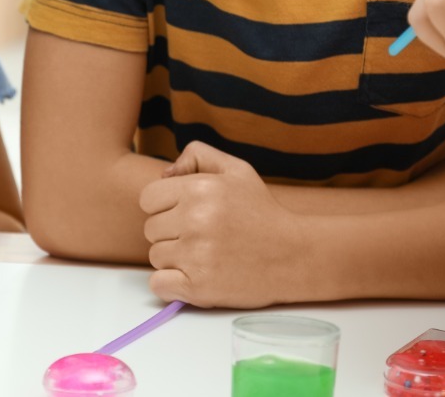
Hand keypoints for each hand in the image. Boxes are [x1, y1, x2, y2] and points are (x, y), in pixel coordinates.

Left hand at [139, 141, 308, 308]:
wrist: (297, 256)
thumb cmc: (263, 213)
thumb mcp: (237, 171)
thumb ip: (198, 156)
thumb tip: (164, 173)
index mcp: (199, 189)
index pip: (148, 198)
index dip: (164, 206)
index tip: (185, 214)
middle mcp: (195, 220)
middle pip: (150, 229)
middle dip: (170, 233)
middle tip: (203, 237)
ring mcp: (196, 255)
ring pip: (155, 256)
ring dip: (174, 259)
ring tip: (206, 255)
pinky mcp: (199, 286)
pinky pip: (158, 284)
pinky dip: (171, 284)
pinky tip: (194, 277)